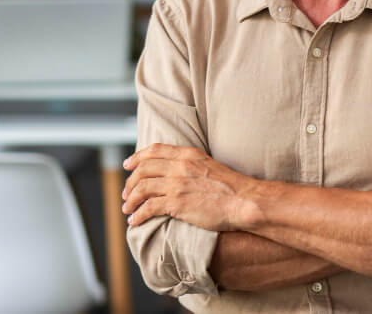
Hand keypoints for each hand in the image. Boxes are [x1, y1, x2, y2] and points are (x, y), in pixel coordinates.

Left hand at [122, 143, 258, 230]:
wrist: (245, 201)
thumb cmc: (232, 188)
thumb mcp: (209, 165)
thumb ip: (191, 165)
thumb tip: (176, 171)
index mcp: (188, 154)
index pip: (155, 150)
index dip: (137, 157)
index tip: (128, 165)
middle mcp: (180, 166)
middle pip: (144, 169)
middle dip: (130, 182)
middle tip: (126, 193)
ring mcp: (177, 184)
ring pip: (142, 188)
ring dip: (130, 199)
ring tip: (127, 208)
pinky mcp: (177, 203)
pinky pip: (149, 207)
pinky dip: (138, 214)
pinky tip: (135, 221)